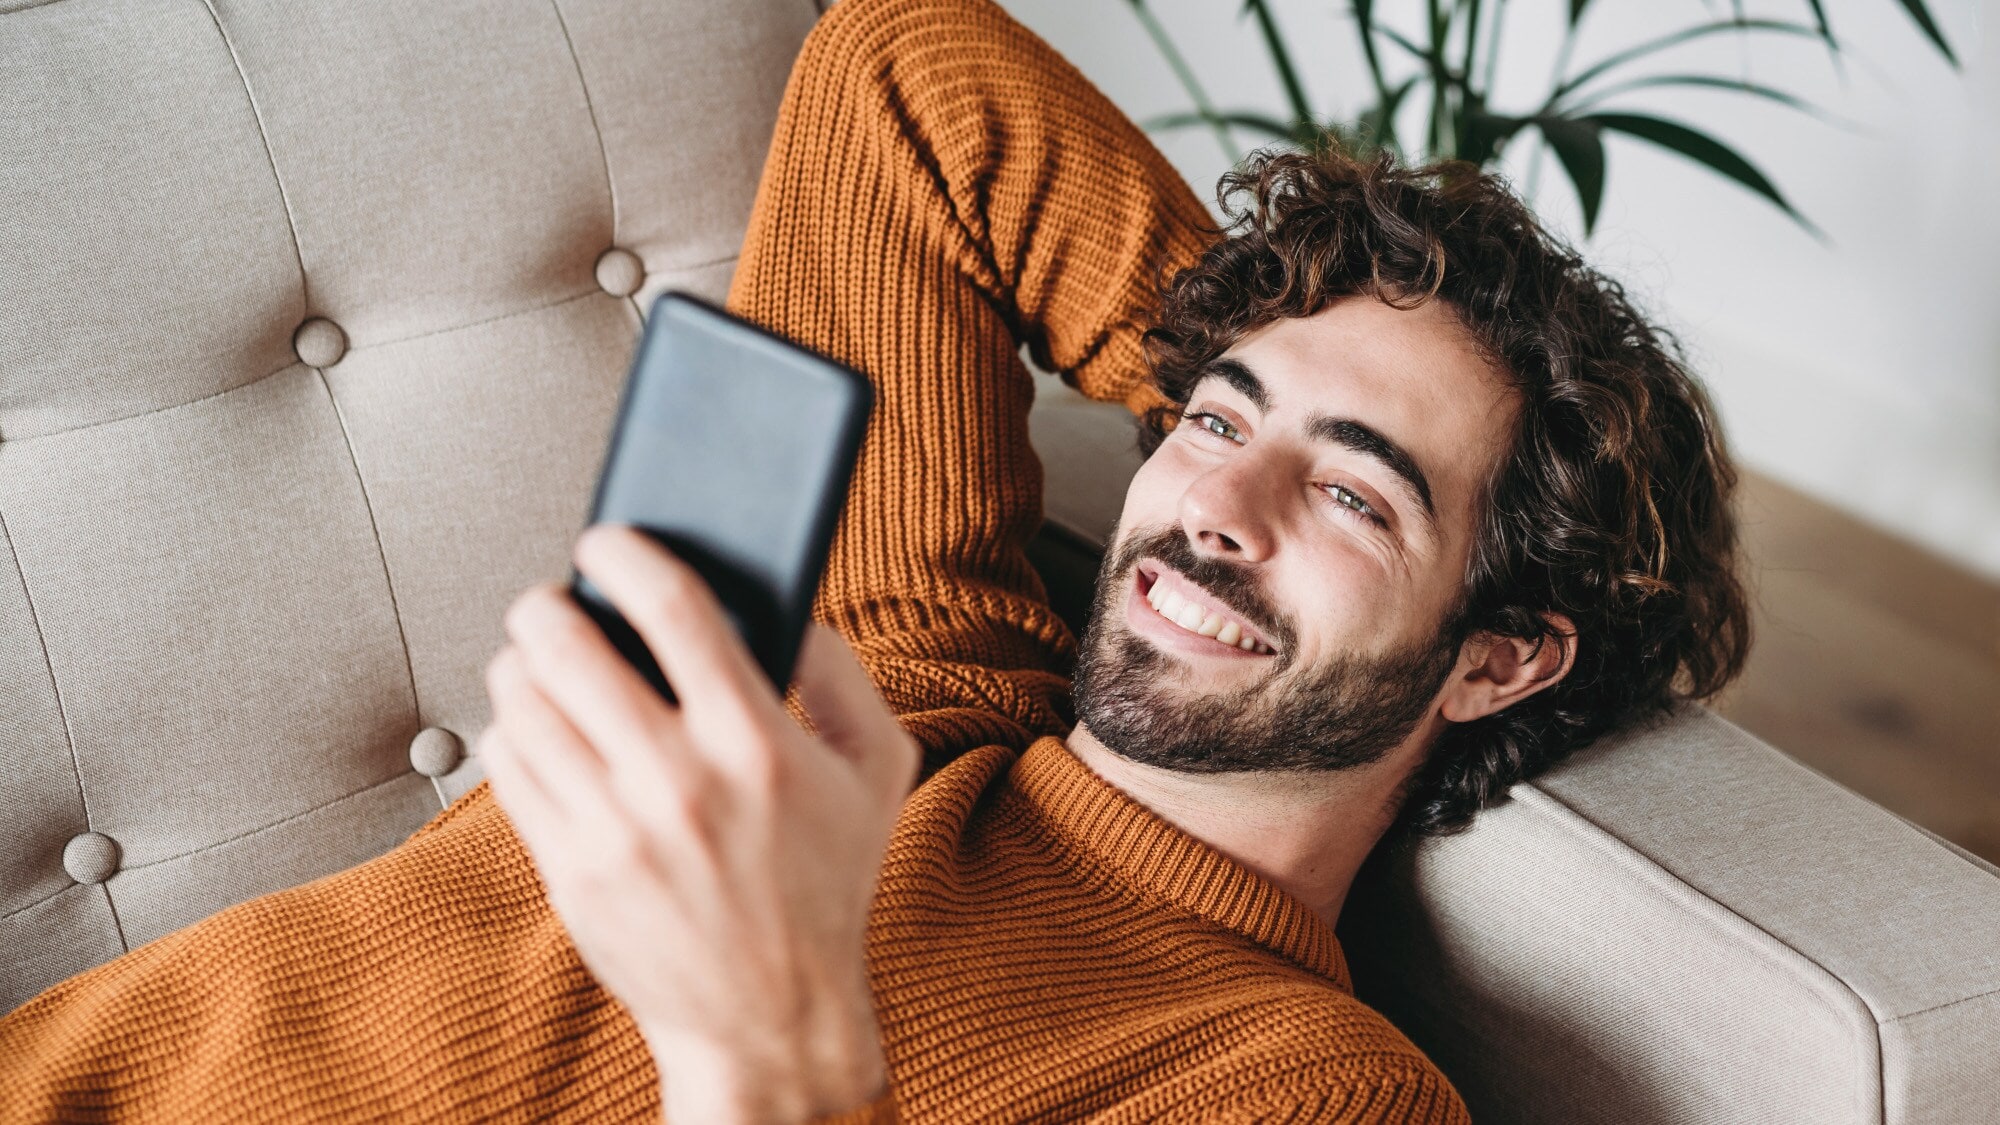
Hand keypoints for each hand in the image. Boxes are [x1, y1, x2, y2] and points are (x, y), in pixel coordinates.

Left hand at [478, 524, 918, 1123]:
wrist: (770, 1015)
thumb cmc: (827, 886)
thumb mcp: (878, 771)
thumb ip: (843, 674)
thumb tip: (785, 607)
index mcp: (756, 743)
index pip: (671, 607)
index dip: (626, 554)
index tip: (606, 542)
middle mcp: (677, 782)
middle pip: (568, 644)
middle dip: (547, 602)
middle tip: (556, 599)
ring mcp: (614, 830)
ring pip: (524, 701)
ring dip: (522, 661)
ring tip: (540, 659)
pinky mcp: (570, 871)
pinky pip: (508, 766)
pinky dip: (512, 729)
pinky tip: (539, 726)